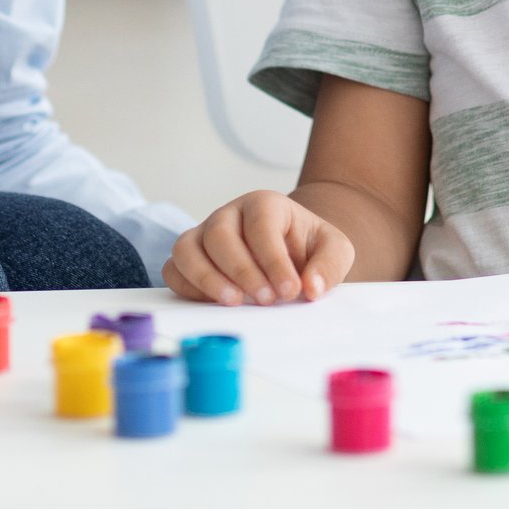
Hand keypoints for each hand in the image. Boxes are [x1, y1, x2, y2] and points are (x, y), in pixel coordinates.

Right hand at [163, 190, 353, 305]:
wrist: (291, 250)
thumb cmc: (308, 248)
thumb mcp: (334, 250)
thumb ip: (329, 265)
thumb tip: (311, 287)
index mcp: (264, 204)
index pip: (261, 225)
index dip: (273, 259)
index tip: (290, 290)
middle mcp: (229, 215)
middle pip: (220, 234)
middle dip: (242, 270)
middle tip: (266, 299)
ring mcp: (205, 234)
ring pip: (188, 248)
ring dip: (207, 278)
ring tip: (234, 303)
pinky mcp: (191, 258)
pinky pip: (174, 269)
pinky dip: (187, 287)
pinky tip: (213, 304)